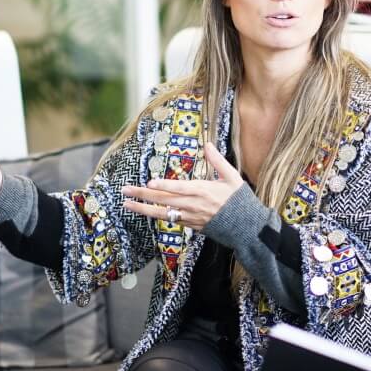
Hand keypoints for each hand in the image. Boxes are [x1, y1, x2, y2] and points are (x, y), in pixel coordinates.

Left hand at [121, 142, 243, 230]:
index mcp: (203, 190)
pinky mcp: (191, 225)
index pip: (179, 188)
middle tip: (125, 190)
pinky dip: (157, 216)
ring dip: (143, 208)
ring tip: (127, 204)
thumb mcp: (232, 176)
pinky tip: (145, 211)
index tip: (149, 182)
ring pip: (162, 213)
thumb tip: (207, 144)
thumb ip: (217, 160)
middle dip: (142, 195)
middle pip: (163, 200)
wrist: (245, 227)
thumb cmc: (239, 200)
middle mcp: (193, 205)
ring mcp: (190, 216)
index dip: (163, 185)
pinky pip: (170, 220)